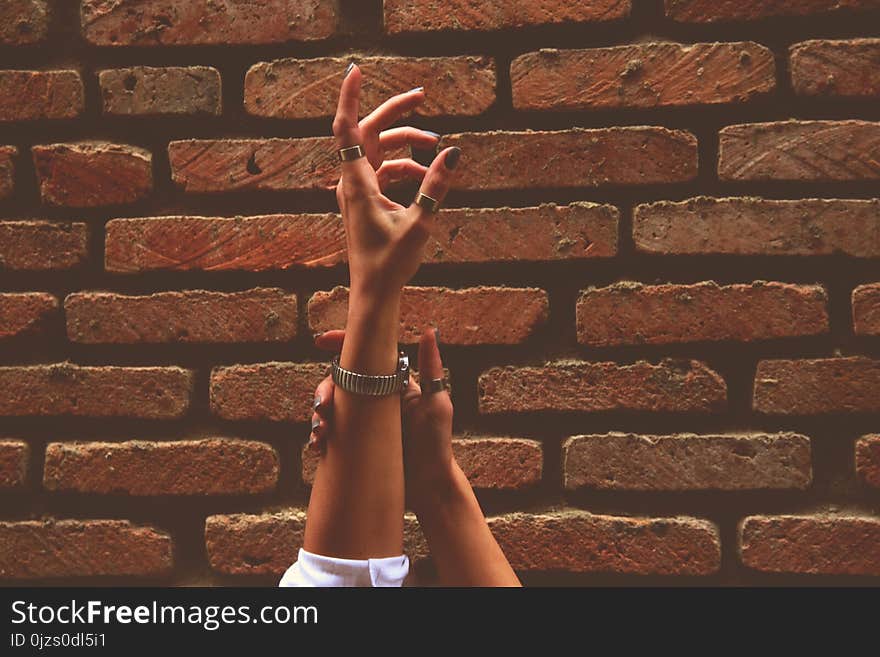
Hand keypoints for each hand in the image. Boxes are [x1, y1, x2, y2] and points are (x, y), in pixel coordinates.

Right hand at [309, 329, 454, 503]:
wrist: (429, 487)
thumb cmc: (437, 444)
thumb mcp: (436, 403)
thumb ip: (432, 368)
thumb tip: (431, 331)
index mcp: (391, 384)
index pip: (364, 358)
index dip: (341, 345)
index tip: (322, 340)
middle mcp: (374, 400)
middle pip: (340, 383)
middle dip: (324, 389)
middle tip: (322, 405)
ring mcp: (363, 423)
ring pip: (331, 408)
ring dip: (318, 414)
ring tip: (320, 431)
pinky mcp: (354, 444)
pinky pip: (329, 434)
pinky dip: (319, 437)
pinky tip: (318, 446)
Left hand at [333, 64, 460, 299]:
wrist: (373, 293)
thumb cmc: (390, 263)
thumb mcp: (420, 223)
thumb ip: (436, 186)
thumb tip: (453, 151)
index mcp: (358, 183)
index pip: (347, 128)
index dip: (350, 96)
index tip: (357, 69)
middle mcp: (352, 182)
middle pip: (368, 132)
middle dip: (395, 113)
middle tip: (422, 97)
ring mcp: (356, 191)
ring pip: (378, 151)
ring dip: (405, 144)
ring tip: (435, 145)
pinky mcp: (364, 200)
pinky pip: (381, 170)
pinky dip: (402, 166)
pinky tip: (424, 174)